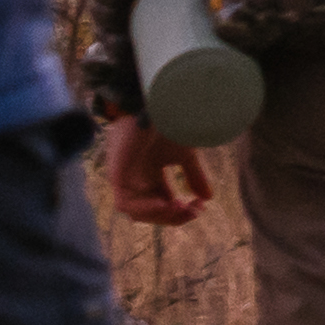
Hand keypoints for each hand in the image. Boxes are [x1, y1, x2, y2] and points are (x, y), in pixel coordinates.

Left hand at [100, 112, 214, 228]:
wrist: (158, 107)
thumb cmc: (169, 125)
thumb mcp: (185, 156)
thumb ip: (194, 176)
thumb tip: (208, 197)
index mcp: (150, 175)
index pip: (162, 202)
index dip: (180, 211)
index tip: (200, 206)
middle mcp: (137, 179)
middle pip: (151, 211)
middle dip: (173, 216)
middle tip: (193, 211)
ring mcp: (125, 179)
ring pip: (137, 212)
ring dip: (160, 215)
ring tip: (180, 209)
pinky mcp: (117, 175)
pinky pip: (125, 204)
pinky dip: (146, 209)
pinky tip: (166, 204)